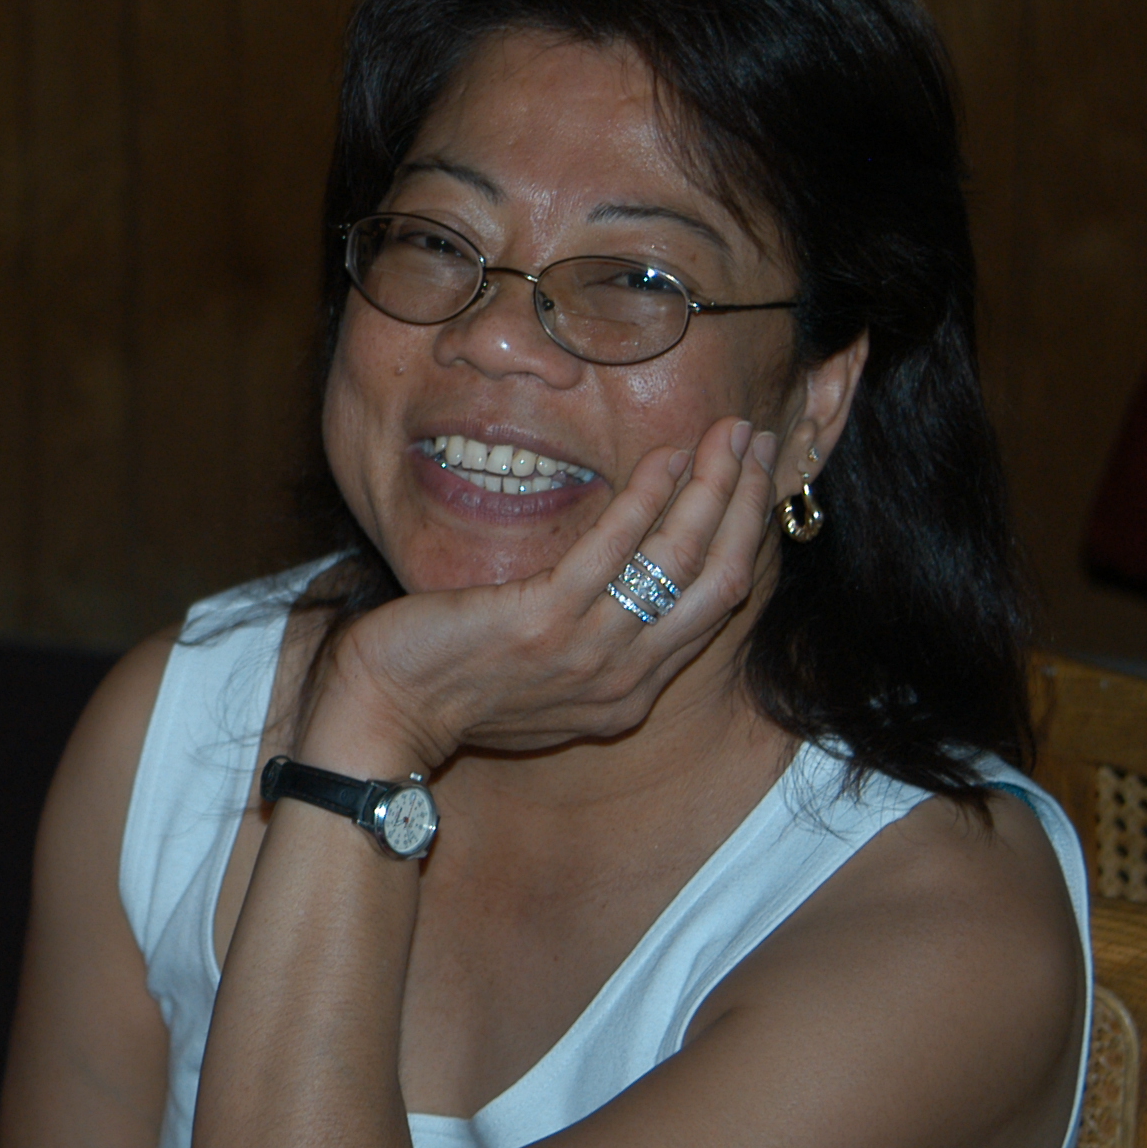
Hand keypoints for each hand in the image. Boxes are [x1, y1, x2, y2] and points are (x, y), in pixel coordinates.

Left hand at [320, 418, 780, 770]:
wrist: (386, 713)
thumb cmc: (454, 687)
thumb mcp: (545, 678)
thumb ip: (595, 642)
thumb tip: (624, 578)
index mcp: (631, 692)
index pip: (714, 604)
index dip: (743, 534)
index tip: (754, 480)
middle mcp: (624, 679)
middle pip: (718, 580)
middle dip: (747, 503)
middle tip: (760, 440)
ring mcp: (588, 653)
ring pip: (680, 561)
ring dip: (713, 488)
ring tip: (728, 434)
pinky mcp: (543, 621)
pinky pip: (612, 550)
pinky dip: (646, 498)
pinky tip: (664, 457)